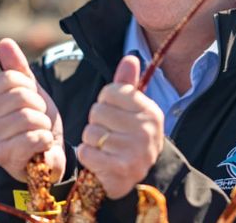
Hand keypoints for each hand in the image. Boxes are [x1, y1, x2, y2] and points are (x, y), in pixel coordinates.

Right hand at [0, 38, 64, 182]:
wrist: (50, 152)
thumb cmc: (39, 121)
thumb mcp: (32, 91)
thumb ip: (19, 68)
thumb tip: (5, 42)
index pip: (10, 78)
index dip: (30, 87)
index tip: (33, 99)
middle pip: (20, 96)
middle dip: (39, 107)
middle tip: (39, 118)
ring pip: (27, 117)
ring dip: (43, 125)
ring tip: (40, 132)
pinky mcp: (4, 157)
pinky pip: (32, 138)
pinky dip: (45, 140)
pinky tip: (42, 145)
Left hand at [77, 55, 164, 198]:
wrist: (140, 178)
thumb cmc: (130, 137)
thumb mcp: (132, 109)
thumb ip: (127, 84)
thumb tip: (130, 57)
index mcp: (149, 110)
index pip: (110, 92)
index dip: (105, 103)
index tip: (115, 115)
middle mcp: (146, 128)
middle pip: (97, 111)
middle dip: (97, 123)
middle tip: (109, 134)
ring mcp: (136, 149)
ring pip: (90, 132)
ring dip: (92, 141)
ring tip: (106, 148)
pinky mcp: (121, 168)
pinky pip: (87, 152)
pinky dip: (88, 156)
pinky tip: (100, 159)